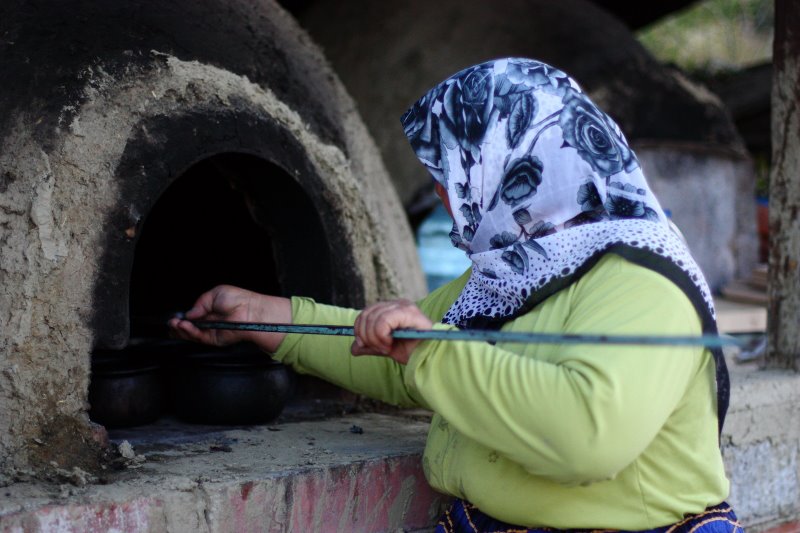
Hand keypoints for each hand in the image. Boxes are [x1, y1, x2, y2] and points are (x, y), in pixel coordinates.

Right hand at [167, 285, 290, 352]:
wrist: (250, 310)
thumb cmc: (238, 299)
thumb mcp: (215, 294)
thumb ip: (200, 303)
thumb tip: (189, 313)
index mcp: (209, 311)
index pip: (192, 318)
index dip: (182, 318)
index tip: (174, 317)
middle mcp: (209, 323)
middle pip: (189, 328)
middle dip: (178, 326)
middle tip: (172, 322)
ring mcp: (211, 332)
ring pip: (192, 334)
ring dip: (181, 330)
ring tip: (175, 324)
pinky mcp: (215, 339)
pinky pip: (199, 338)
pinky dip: (190, 332)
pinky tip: (184, 326)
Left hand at [351, 299, 432, 364]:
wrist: (429, 357)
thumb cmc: (412, 351)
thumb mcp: (386, 348)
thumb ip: (371, 346)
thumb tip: (353, 349)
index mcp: (391, 308)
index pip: (366, 312)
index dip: (359, 329)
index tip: (363, 344)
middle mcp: (397, 303)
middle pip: (367, 314)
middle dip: (366, 336)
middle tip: (379, 348)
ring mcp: (403, 306)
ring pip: (374, 318)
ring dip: (375, 338)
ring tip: (386, 348)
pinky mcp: (408, 312)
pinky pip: (383, 321)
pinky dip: (381, 336)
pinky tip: (390, 344)